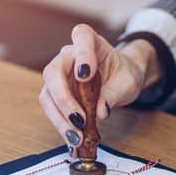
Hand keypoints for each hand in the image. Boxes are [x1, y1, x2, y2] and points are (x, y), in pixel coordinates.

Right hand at [40, 24, 155, 149]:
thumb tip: (100, 111)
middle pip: (54, 72)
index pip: (81, 36)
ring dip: (59, 118)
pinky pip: (52, 108)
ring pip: (48, 94)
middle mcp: (69, 56)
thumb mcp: (128, 82)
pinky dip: (61, 125)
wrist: (120, 79)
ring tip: (76, 138)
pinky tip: (73, 138)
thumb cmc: (123, 74)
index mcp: (91, 42)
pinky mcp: (56, 93)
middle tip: (79, 121)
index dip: (82, 54)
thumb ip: (115, 93)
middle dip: (64, 100)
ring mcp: (59, 75)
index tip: (86, 74)